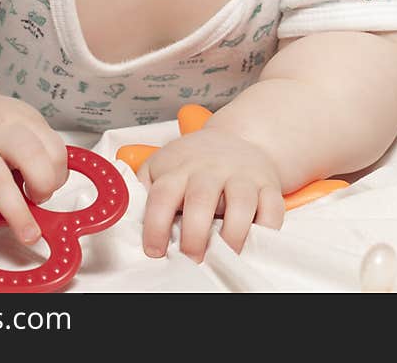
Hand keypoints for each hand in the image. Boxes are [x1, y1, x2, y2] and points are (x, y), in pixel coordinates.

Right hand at [0, 94, 66, 252]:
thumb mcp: (17, 125)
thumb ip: (37, 150)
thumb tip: (49, 188)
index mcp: (21, 121)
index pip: (52, 146)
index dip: (58, 171)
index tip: (51, 186)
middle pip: (30, 155)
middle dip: (44, 183)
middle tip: (42, 200)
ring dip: (17, 212)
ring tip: (29, 234)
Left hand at [137, 126, 284, 261]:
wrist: (236, 138)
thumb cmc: (193, 162)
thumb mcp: (162, 166)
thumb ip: (142, 189)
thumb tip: (123, 220)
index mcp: (180, 167)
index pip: (163, 194)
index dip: (156, 225)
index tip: (155, 251)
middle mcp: (211, 169)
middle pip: (201, 198)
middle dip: (194, 234)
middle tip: (190, 258)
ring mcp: (242, 175)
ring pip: (241, 202)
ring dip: (232, 234)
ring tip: (224, 255)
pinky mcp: (268, 185)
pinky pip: (273, 207)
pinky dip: (268, 228)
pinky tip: (256, 242)